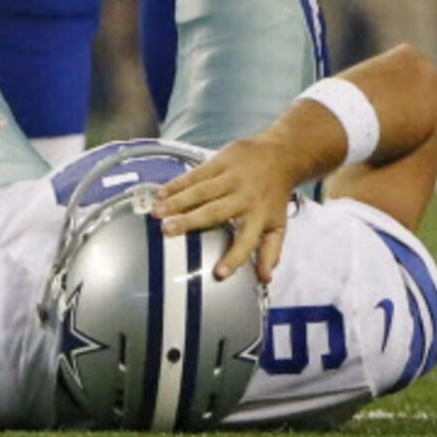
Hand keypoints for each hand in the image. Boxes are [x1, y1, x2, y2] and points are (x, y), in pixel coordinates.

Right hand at [155, 136, 302, 279]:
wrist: (279, 157)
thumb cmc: (273, 197)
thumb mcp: (278, 225)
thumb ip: (271, 252)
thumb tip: (264, 279)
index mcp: (259, 217)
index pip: (247, 241)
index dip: (234, 258)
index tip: (218, 274)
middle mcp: (244, 198)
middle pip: (215, 211)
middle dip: (190, 221)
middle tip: (167, 231)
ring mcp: (231, 178)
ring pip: (201, 190)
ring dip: (178, 200)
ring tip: (157, 212)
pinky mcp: (221, 161)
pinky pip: (196, 173)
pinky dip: (178, 183)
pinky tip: (162, 192)